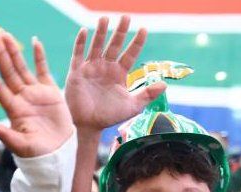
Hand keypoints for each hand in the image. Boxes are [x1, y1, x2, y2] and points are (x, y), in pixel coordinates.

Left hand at [0, 32, 72, 157]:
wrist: (58, 154)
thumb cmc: (37, 154)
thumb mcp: (18, 145)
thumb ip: (2, 133)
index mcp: (12, 109)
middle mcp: (21, 98)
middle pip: (7, 70)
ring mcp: (35, 94)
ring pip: (22, 67)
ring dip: (13, 50)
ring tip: (5, 33)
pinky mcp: (50, 92)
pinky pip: (44, 70)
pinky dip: (40, 56)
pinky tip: (35, 41)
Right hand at [65, 16, 163, 134]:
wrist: (88, 126)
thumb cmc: (110, 116)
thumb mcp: (132, 106)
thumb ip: (147, 94)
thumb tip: (164, 84)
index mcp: (119, 73)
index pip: (130, 54)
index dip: (137, 42)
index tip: (144, 29)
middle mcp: (106, 67)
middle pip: (114, 45)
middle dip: (120, 32)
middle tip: (126, 17)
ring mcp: (91, 68)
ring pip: (97, 46)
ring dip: (101, 33)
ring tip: (105, 18)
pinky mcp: (76, 72)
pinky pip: (78, 54)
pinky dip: (81, 43)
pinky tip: (85, 31)